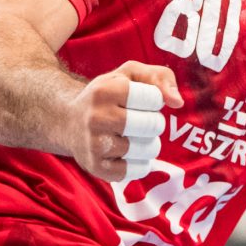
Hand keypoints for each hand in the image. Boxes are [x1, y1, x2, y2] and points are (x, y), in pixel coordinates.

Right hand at [68, 61, 182, 182]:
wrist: (68, 122)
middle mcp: (96, 117)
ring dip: (149, 144)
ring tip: (135, 137)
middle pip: (153, 125)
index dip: (155, 100)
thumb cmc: (107, 95)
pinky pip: (137, 170)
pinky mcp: (96, 167)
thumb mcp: (129, 74)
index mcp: (105, 90)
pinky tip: (129, 153)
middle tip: (141, 120)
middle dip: (154, 122)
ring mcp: (94, 144)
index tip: (142, 101)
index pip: (153, 97)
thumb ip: (159, 77)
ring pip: (147, 149)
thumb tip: (178, 102)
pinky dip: (140, 163)